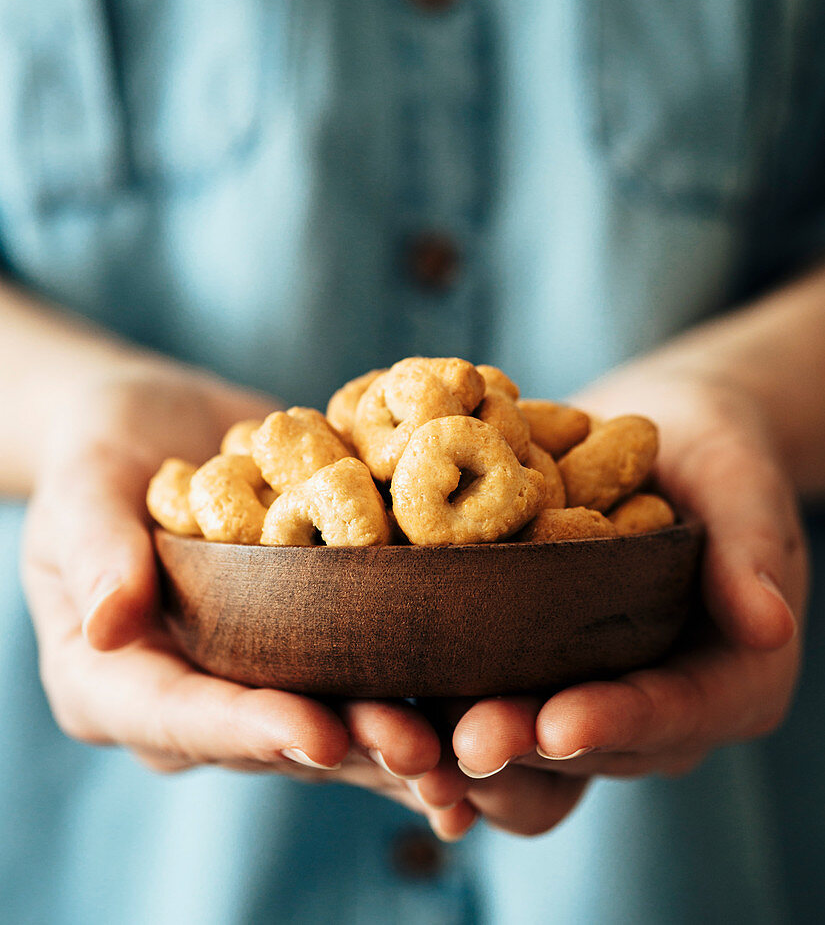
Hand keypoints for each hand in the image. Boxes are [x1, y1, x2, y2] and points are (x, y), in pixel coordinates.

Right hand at [21, 367, 479, 838]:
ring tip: (469, 750)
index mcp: (114, 683)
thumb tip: (105, 627)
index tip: (318, 733)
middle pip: (270, 737)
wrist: (162, 424)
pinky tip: (487, 700)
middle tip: (424, 753)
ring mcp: (256, 676)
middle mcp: (192, 699)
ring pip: (331, 721)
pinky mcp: (309, 645)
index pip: (179, 719)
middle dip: (350, 746)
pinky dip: (420, 690)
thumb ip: (93, 551)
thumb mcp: (81, 487)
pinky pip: (362, 673)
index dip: (249, 730)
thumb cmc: (101, 450)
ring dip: (399, 736)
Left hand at [449, 369, 805, 801]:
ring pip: (530, 750)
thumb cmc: (714, 453)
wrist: (661, 437)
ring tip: (408, 734)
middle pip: (592, 750)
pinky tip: (384, 695)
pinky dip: (439, 707)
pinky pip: (490, 702)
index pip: (676, 715)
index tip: (559, 722)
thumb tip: (770, 625)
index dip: (618, 723)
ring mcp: (593, 694)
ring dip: (468, 745)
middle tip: (461, 741)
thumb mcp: (742, 487)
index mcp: (729, 682)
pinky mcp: (537, 669)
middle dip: (525, 748)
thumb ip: (753, 551)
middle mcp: (658, 708)